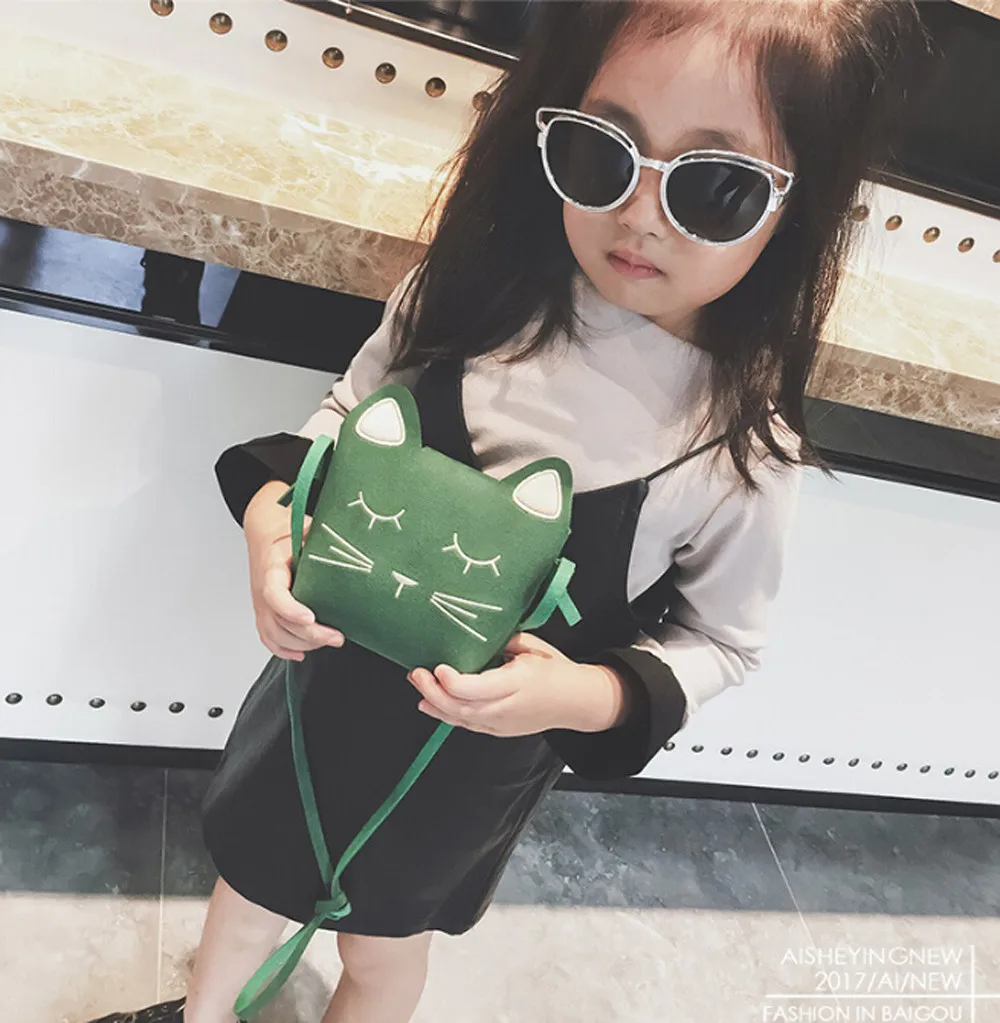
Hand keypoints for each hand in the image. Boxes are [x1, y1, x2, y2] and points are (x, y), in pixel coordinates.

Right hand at [246, 507, 344, 660]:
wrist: (265, 530)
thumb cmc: (288, 530)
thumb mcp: (306, 529)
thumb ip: (324, 541)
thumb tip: (354, 546)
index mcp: (271, 566)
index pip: (274, 594)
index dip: (291, 609)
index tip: (311, 618)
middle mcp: (262, 587)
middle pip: (279, 621)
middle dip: (309, 634)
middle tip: (337, 636)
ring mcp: (261, 602)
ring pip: (275, 633)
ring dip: (302, 644)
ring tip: (329, 641)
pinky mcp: (264, 611)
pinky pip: (268, 636)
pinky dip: (283, 650)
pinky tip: (301, 653)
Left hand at [406, 632, 628, 736]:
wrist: (576, 702)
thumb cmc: (557, 671)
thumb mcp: (535, 647)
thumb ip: (506, 641)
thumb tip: (479, 634)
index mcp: (518, 683)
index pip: (478, 689)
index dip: (454, 682)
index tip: (439, 666)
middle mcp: (507, 707)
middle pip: (463, 707)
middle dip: (435, 692)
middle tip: (417, 674)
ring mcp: (502, 722)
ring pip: (461, 719)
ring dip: (435, 704)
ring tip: (418, 685)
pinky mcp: (498, 730)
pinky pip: (467, 725)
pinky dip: (445, 715)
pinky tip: (428, 705)